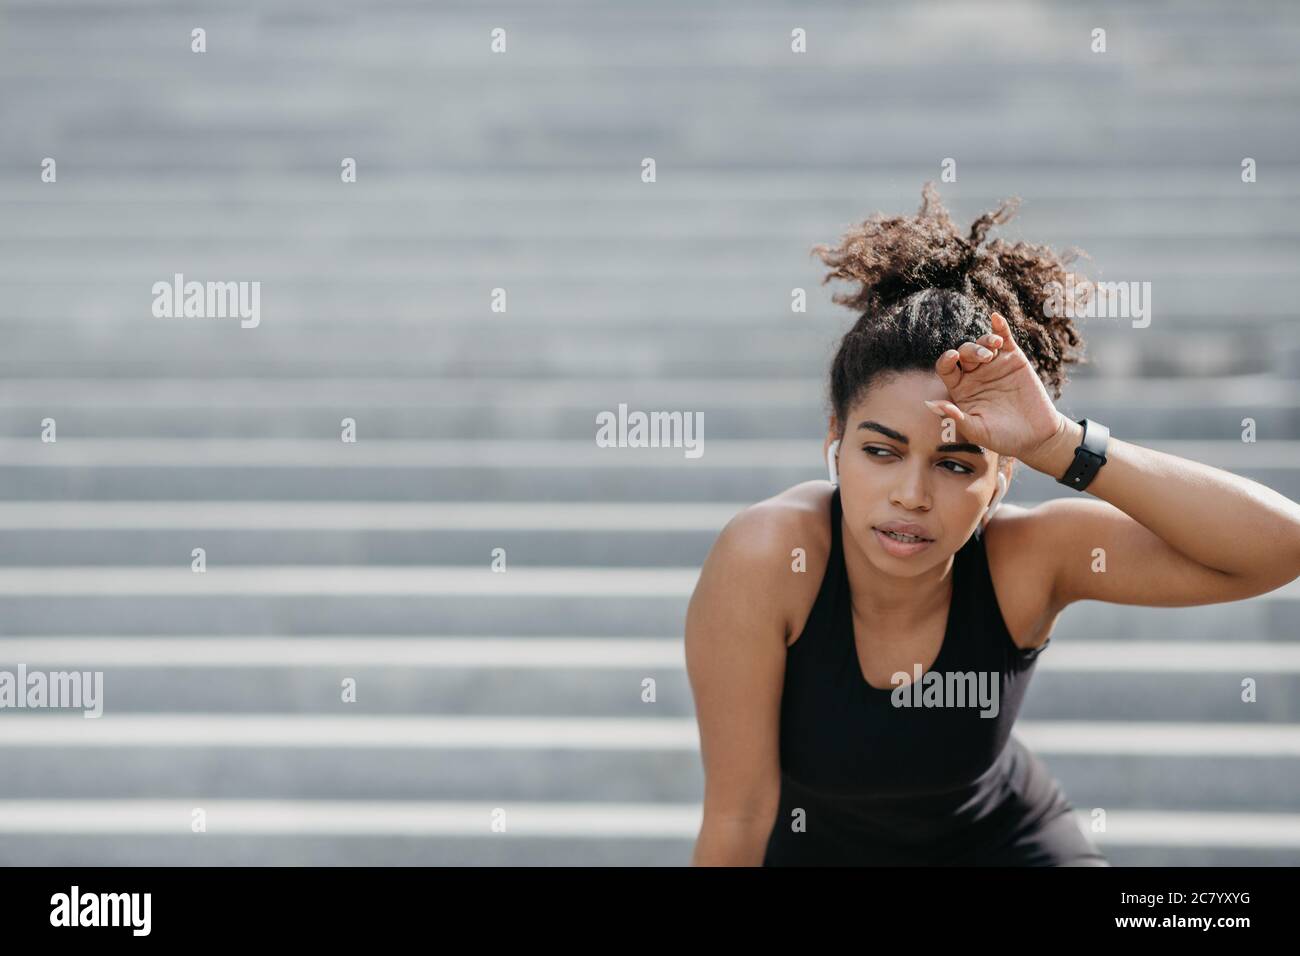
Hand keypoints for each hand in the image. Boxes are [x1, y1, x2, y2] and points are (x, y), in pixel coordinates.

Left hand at [923, 312, 1064, 460]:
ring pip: (982, 343)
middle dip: (970, 351)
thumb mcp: (977, 431)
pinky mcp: (1014, 359)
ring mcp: (994, 365)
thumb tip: (931, 404)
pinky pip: (1005, 338)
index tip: (952, 358)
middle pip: (964, 352)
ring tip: (994, 348)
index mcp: (960, 389)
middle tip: (984, 358)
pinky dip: (1000, 327)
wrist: (1035, 436)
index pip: (946, 368)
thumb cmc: (1003, 438)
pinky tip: (996, 318)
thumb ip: (956, 418)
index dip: (946, 360)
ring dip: (985, 340)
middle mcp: (974, 374)